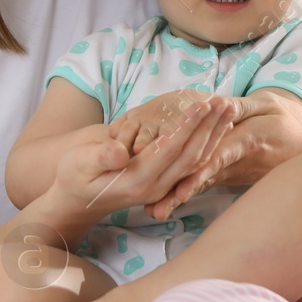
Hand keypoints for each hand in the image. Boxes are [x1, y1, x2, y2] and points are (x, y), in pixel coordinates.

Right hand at [48, 97, 235, 226]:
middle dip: (210, 127)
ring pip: (196, 159)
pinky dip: (208, 143)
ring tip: (228, 108)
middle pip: (191, 154)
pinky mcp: (164, 183)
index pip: (171, 150)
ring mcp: (162, 187)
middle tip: (225, 101)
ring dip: (214, 133)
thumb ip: (100, 157)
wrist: (74, 201)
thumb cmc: (73, 177)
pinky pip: (192, 163)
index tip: (202, 104)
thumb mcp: (78, 164)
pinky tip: (217, 127)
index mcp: (138, 180)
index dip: (188, 126)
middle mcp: (156, 186)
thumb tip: (120, 150)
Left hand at [142, 90, 301, 218]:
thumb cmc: (287, 120)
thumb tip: (217, 104)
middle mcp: (239, 162)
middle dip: (180, 193)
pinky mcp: (232, 176)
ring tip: (157, 212)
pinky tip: (168, 202)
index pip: (220, 158)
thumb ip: (242, 106)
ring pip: (204, 184)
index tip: (181, 191)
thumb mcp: (268, 105)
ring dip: (180, 198)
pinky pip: (208, 183)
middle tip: (157, 209)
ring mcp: (235, 172)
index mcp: (248, 141)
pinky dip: (188, 192)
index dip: (200, 174)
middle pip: (205, 178)